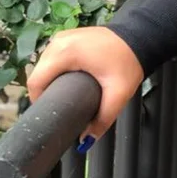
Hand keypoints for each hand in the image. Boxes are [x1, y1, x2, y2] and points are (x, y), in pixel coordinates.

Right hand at [27, 26, 144, 143]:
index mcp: (65, 53)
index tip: (52, 112)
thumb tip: (86, 140)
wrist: (140, 37)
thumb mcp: (118, 94)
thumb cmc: (129, 62)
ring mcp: (62, 37)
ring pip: (43, 65)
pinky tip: (67, 80)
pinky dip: (56, 69)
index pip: (36, 82)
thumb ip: (103, 119)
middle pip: (38, 73)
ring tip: (64, 95)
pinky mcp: (67, 37)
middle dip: (46, 92)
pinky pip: (52, 57)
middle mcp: (58, 42)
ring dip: (50, 80)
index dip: (39, 101)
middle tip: (62, 106)